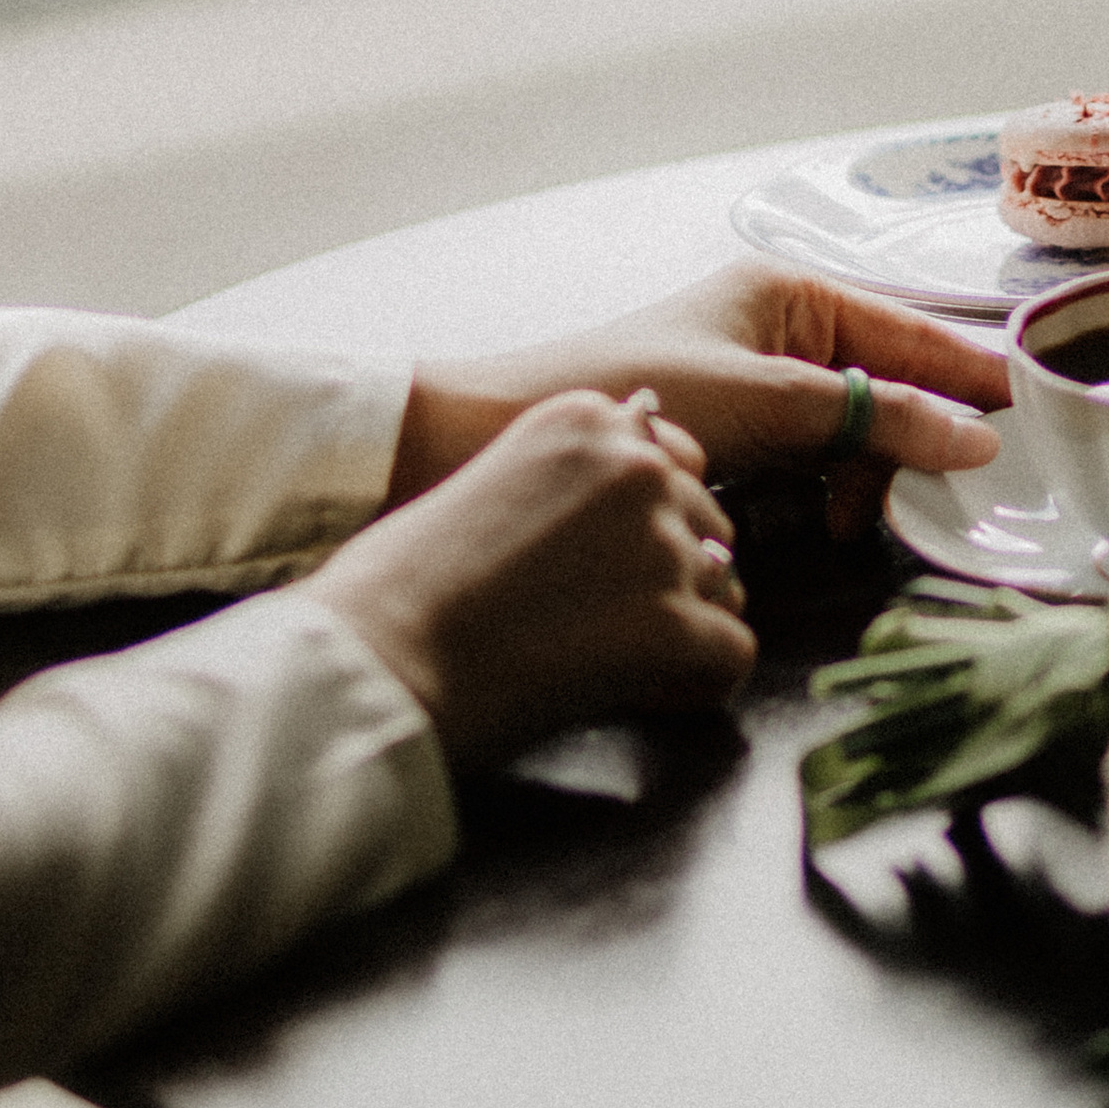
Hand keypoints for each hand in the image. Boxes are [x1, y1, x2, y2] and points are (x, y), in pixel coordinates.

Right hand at [314, 388, 753, 766]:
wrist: (377, 652)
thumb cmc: (407, 578)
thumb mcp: (496, 476)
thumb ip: (574, 473)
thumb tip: (639, 471)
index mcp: (585, 416)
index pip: (676, 459)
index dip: (643, 525)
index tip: (586, 565)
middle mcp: (636, 461)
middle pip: (709, 524)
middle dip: (668, 577)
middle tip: (589, 622)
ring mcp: (659, 539)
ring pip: (724, 590)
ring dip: (679, 629)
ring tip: (597, 657)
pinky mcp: (673, 622)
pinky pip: (731, 654)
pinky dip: (690, 685)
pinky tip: (626, 690)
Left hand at [389, 267, 1006, 539]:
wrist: (508, 433)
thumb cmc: (635, 395)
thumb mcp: (765, 404)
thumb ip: (873, 418)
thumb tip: (977, 439)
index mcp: (792, 291)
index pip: (914, 328)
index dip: (975, 368)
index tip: (1041, 407)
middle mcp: (784, 324)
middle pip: (893, 382)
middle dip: (920, 436)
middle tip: (959, 490)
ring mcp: (763, 378)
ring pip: (859, 429)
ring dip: (872, 475)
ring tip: (865, 522)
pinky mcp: (744, 431)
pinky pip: (820, 457)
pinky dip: (836, 491)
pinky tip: (834, 524)